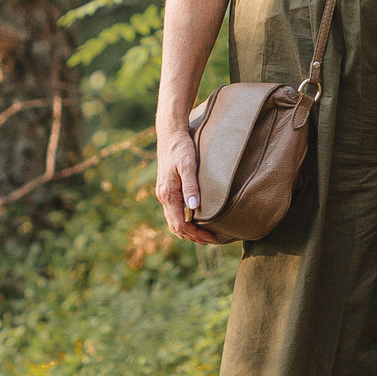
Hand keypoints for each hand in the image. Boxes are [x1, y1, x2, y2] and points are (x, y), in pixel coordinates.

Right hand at [153, 122, 227, 243]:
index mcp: (168, 194)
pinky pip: (174, 211)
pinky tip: (196, 220)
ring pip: (174, 220)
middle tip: (212, 241)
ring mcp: (164, 193)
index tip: (212, 238)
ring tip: (205, 235)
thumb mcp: (188, 165)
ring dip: (188, 230)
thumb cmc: (181, 148)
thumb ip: (191, 186)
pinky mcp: (168, 189)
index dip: (196, 234)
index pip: (180, 224)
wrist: (170, 134)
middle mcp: (164, 196)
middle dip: (193, 236)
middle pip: (176, 226)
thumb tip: (193, 208)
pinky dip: (184, 220)